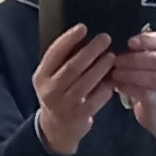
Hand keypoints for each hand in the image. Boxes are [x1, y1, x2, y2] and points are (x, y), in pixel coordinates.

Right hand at [32, 21, 118, 155]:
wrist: (57, 127)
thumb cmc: (58, 93)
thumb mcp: (51, 77)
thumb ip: (62, 60)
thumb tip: (85, 35)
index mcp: (41, 77)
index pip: (54, 54)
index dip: (68, 39)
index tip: (83, 27)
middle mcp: (50, 91)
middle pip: (72, 67)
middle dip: (90, 51)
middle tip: (105, 38)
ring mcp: (65, 104)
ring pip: (86, 82)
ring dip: (101, 67)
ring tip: (112, 55)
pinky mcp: (80, 115)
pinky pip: (97, 98)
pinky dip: (107, 86)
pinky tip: (114, 77)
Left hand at [111, 27, 155, 144]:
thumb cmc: (147, 82)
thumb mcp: (145, 63)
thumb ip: (136, 52)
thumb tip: (113, 43)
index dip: (147, 40)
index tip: (130, 42)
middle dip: (135, 59)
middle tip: (115, 61)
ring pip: (154, 78)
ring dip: (131, 74)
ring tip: (115, 74)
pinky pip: (146, 94)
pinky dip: (130, 88)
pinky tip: (118, 86)